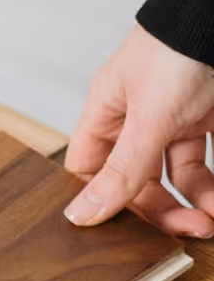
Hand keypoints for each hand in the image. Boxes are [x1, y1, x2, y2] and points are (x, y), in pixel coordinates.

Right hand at [65, 24, 213, 237]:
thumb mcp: (150, 118)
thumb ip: (122, 170)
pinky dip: (212, 187)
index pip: (89, 170)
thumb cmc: (180, 49)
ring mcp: (171, 119)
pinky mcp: (205, 118)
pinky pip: (202, 164)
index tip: (122, 231)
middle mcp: (134, 119)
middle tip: (186, 230)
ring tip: (211, 221)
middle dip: (159, 209)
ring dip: (192, 202)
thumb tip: (80, 215)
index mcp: (105, 114)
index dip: (101, 200)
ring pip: (172, 176)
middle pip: (134, 180)